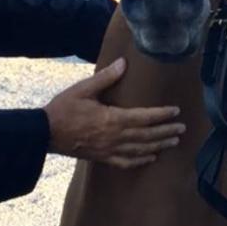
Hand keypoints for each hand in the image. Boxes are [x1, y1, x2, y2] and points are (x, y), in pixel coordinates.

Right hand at [44, 58, 183, 168]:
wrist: (45, 133)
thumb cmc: (63, 108)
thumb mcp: (83, 88)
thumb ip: (105, 78)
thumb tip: (123, 63)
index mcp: (112, 119)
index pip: (144, 117)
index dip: (162, 114)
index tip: (176, 111)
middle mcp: (115, 137)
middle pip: (147, 135)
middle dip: (166, 131)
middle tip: (182, 129)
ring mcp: (109, 150)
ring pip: (140, 149)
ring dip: (159, 145)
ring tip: (173, 142)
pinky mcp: (102, 158)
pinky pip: (126, 162)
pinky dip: (140, 160)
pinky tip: (150, 158)